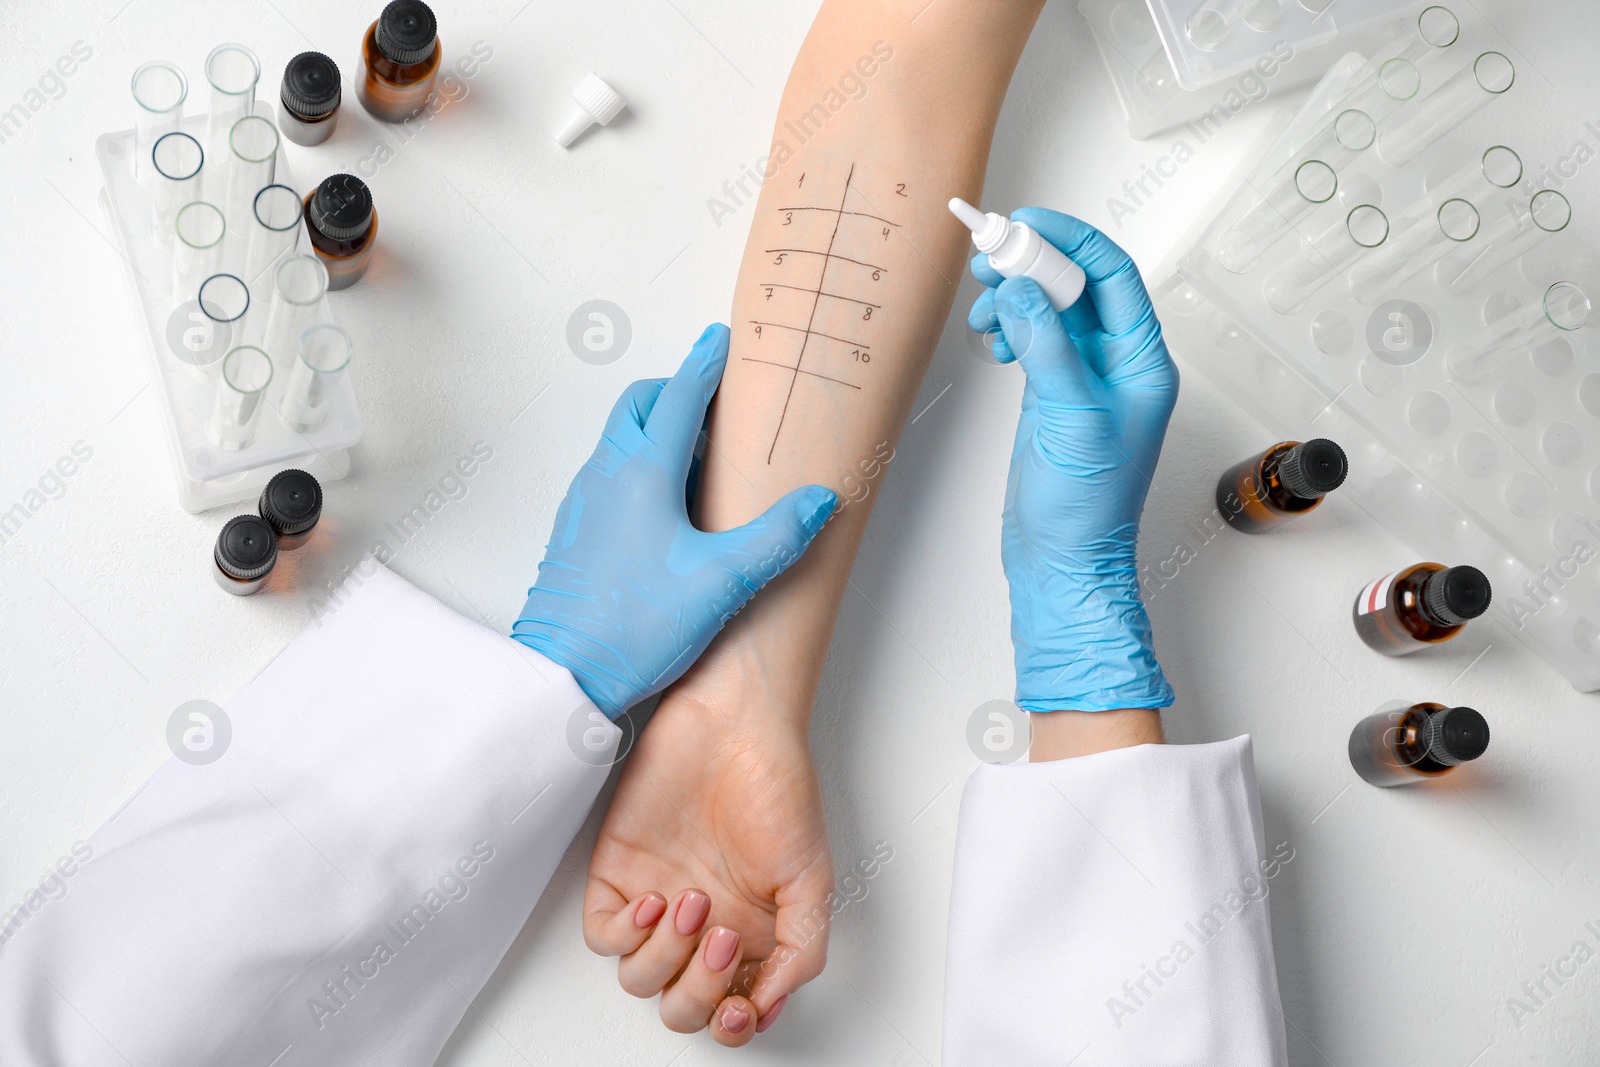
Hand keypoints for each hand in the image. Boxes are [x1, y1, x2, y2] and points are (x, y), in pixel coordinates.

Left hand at [512, 325, 836, 717]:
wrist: (562, 676)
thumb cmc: (635, 627)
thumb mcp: (721, 582)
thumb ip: (775, 537)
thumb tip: (819, 500)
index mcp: (643, 474)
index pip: (678, 398)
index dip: (704, 366)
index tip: (720, 341)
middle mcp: (606, 476)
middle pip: (638, 406)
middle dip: (674, 390)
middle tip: (712, 400)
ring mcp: (583, 503)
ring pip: (619, 439)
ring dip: (655, 429)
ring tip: (699, 457)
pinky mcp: (574, 533)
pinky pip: (607, 474)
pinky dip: (637, 464)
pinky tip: (665, 508)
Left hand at [582, 686, 829, 1044]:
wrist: (733, 724)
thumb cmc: (777, 786)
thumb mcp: (812, 877)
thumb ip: (801, 950)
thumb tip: (769, 1004)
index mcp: (750, 934)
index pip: (729, 1010)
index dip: (733, 1024)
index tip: (741, 1007)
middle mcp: (702, 927)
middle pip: (681, 1005)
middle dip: (700, 988)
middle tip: (721, 936)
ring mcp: (658, 903)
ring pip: (640, 979)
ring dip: (667, 955)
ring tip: (695, 900)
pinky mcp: (617, 875)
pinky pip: (603, 937)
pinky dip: (625, 933)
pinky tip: (654, 900)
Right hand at [968, 209, 1178, 711]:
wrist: (1063, 564)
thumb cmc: (1085, 509)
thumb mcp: (1071, 418)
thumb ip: (1048, 347)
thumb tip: (1023, 290)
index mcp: (1143, 362)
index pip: (1112, 276)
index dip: (1070, 240)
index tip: (1025, 223)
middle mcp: (1117, 364)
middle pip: (1078, 285)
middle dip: (1033, 264)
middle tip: (988, 257)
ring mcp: (1083, 378)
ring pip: (1049, 309)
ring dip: (1013, 297)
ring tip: (982, 308)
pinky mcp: (1052, 395)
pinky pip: (1032, 338)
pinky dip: (1008, 327)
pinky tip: (991, 338)